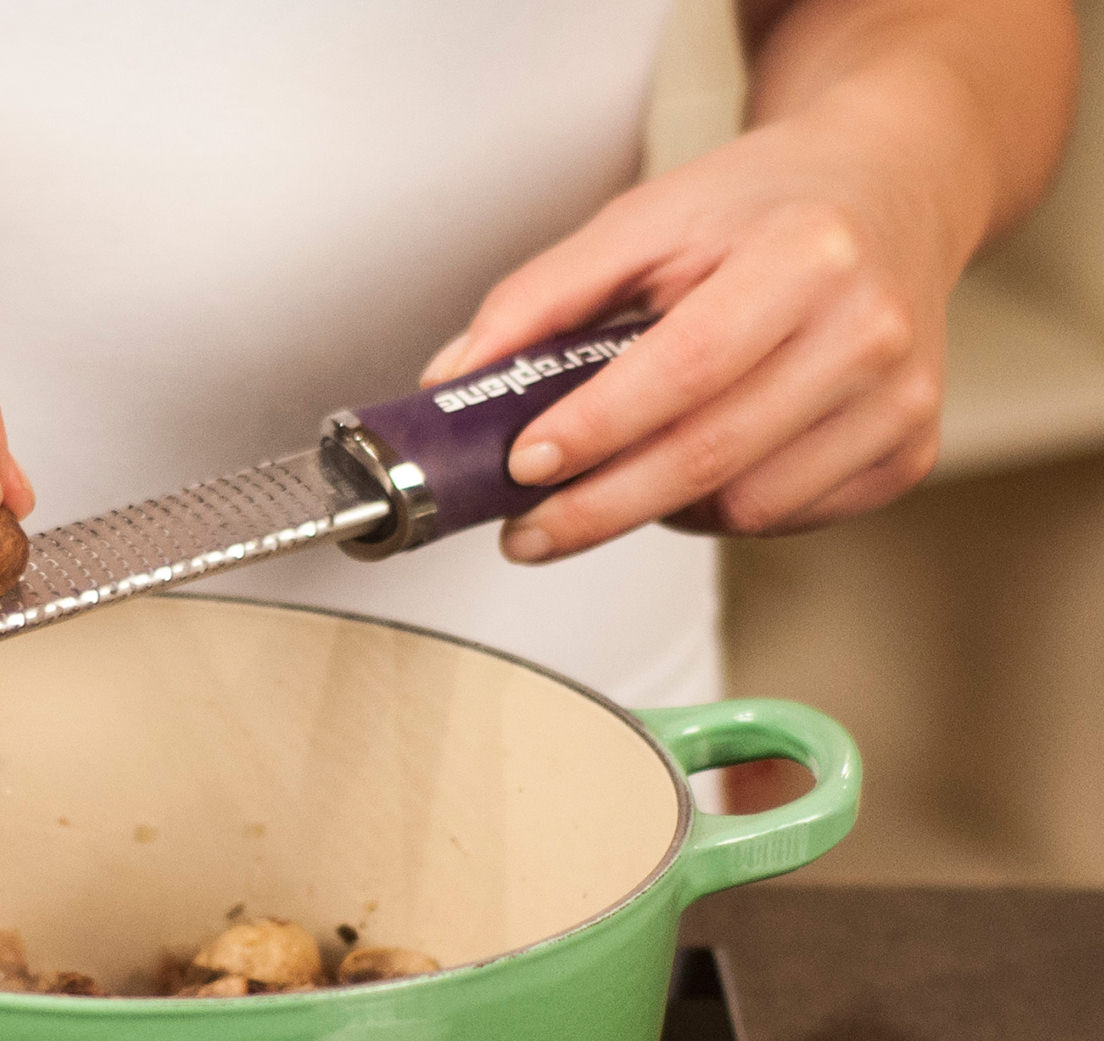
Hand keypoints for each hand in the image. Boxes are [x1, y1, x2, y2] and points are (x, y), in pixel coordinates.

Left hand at [419, 95, 967, 564]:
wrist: (892, 190)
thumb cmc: (760, 208)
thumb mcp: (642, 220)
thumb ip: (538, 299)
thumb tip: (452, 382)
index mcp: (805, 256)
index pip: (681, 370)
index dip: (594, 430)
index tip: (521, 467)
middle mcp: (868, 330)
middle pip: (707, 459)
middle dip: (596, 509)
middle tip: (524, 531)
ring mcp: (899, 400)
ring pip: (743, 507)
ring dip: (658, 509)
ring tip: (620, 472)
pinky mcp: (907, 452)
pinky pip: (784, 518)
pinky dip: (720, 510)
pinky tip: (699, 465)